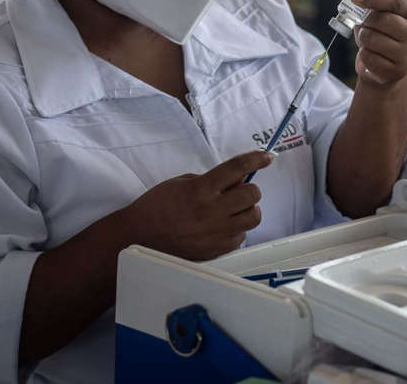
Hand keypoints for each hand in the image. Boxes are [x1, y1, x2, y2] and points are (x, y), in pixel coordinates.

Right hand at [128, 151, 273, 260]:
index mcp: (201, 189)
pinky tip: (221, 226)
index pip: (237, 168)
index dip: (256, 158)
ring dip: (247, 210)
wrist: (139, 236)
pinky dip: (236, 230)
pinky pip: (241, 237)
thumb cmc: (156, 207)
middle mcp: (212, 211)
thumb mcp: (182, 182)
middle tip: (237, 191)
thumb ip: (211, 179)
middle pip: (253, 194)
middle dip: (249, 190)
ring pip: (253, 217)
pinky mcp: (217, 250)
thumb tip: (236, 178)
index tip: (266, 156)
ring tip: (232, 210)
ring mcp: (216, 233)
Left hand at [340, 0, 406, 85]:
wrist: (383, 67)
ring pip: (372, 39)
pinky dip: (363, 55)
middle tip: (364, 25)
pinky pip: (368, 57)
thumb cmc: (380, 34)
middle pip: (382, 20)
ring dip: (363, 38)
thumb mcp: (372, 13)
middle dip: (366, 22)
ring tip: (369, 41)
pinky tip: (371, 56)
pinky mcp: (397, 71)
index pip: (394, 1)